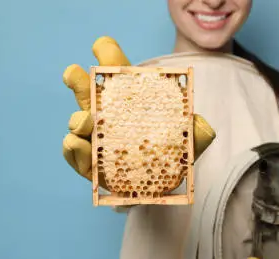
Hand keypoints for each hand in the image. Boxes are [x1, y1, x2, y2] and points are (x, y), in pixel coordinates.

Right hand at [61, 36, 216, 182]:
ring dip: (77, 119)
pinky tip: (77, 144)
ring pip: (78, 123)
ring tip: (84, 122)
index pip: (117, 71)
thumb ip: (199, 132)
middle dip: (77, 79)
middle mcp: (107, 116)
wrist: (164, 190)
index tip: (101, 48)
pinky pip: (76, 156)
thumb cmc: (174, 158)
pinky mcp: (90, 167)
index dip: (107, 54)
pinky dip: (74, 150)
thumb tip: (204, 127)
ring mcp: (96, 140)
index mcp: (130, 100)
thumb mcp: (191, 142)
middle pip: (87, 91)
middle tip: (73, 74)